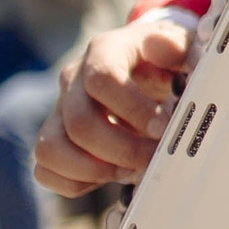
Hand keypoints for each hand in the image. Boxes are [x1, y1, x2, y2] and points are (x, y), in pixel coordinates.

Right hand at [33, 18, 194, 196]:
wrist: (148, 68)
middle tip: (154, 158)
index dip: (133, 109)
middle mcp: (75, 79)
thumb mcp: (182, 45)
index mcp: (105, 50)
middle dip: (122, 149)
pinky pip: (46, 169)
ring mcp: (60, 110)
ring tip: (131, 171)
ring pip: (52, 149)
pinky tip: (109, 176)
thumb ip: (177, 46)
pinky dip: (76, 182)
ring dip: (95, 170)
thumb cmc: (166, 60)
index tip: (162, 128)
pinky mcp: (55, 137)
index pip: (102, 78)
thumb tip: (159, 46)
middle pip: (79, 122)